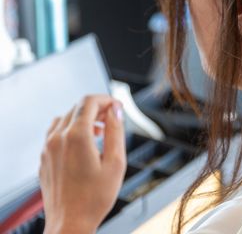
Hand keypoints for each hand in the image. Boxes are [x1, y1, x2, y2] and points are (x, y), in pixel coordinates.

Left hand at [39, 95, 126, 233]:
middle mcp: (58, 138)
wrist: (70, 224)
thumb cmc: (95, 198)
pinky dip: (70, 130)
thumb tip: (116, 110)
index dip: (107, 99)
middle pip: (77, 108)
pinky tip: (84, 144)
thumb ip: (116, 130)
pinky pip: (55, 133)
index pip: (89, 102)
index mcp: (77, 136)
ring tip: (100, 132)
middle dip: (98, 108)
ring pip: (65, 118)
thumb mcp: (116, 162)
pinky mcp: (44, 159)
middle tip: (114, 118)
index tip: (118, 106)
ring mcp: (47, 148)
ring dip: (84, 118)